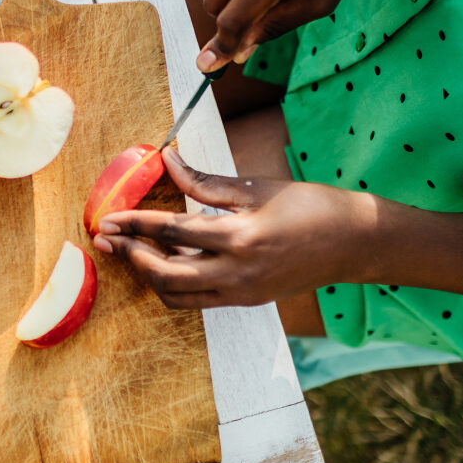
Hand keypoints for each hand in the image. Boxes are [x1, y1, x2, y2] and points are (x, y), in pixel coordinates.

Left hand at [92, 148, 378, 308]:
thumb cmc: (310, 206)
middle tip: (109, 238)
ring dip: (148, 274)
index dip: (134, 224)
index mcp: (240, 238)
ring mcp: (241, 293)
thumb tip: (166, 160)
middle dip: (131, 256)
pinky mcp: (245, 301)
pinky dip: (172, 284)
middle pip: (164, 274)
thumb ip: (205, 181)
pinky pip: (196, 300)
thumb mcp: (255, 187)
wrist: (354, 243)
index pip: (171, 231)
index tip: (108, 218)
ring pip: (176, 295)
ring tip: (132, 249)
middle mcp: (237, 273)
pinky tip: (164, 260)